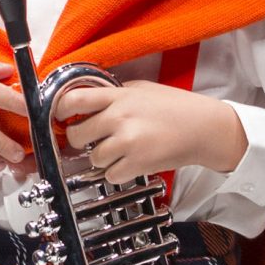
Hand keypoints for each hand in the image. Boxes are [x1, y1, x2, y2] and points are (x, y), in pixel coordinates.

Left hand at [53, 82, 245, 182]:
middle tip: (91, 138)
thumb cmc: (176, 107)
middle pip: (76, 135)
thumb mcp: (141, 89)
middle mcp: (120, 118)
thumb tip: (85, 101)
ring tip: (118, 150)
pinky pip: (109, 175)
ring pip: (92, 158)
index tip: (61, 116)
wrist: (204, 128)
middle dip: (80, 140)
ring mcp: (128, 142)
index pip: (73, 100)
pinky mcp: (137, 164)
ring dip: (101, 158)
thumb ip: (113, 94)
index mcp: (119, 96)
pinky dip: (115, 173)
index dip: (60, 110)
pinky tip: (128, 162)